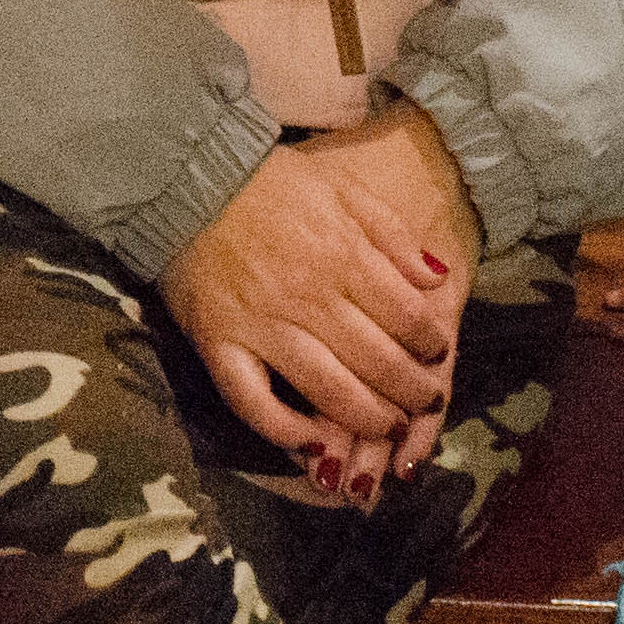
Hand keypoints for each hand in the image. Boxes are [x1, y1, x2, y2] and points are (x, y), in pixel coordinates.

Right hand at [167, 109, 470, 464]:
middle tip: (426, 402)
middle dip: (412, 390)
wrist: (185, 179)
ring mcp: (261, 325)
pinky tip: (314, 443)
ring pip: (328, 389)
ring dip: (368, 418)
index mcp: (342, 253)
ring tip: (389, 429)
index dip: (430, 342)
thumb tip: (439, 278)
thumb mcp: (341, 187)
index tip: (437, 352)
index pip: (406, 315)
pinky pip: (253, 402)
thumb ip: (392, 232)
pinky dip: (285, 431)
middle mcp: (307, 296)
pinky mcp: (219, 345)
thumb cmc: (268, 184)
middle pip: (377, 360)